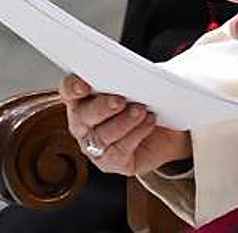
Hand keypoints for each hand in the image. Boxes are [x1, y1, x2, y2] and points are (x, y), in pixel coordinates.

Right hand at [59, 74, 191, 174]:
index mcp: (84, 97)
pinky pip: (117, 152)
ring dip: (123, 122)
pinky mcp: (110, 162)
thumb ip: (131, 78)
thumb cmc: (151, 101)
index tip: (84, 85)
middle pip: (82, 115)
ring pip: (100, 136)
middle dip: (101, 107)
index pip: (69, 90)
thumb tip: (136, 75)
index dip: (73, 87)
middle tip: (120, 100)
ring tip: (141, 110)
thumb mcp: (143, 83)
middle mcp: (84, 123)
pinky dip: (135, 134)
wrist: (168, 129)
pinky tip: (148, 122)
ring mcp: (94, 145)